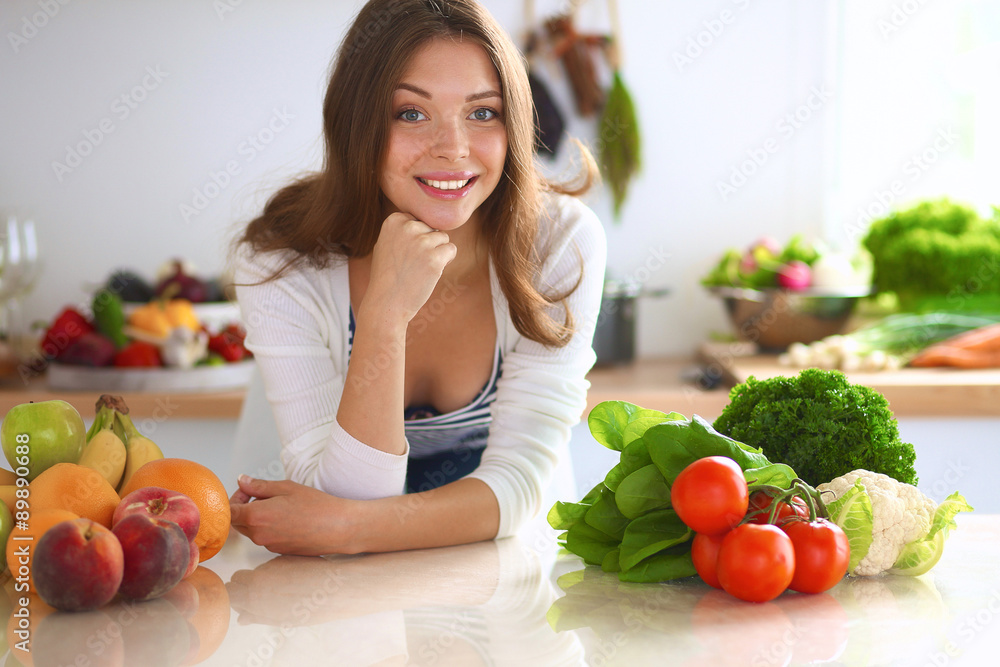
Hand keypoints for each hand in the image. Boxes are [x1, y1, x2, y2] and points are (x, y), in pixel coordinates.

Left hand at [229, 475, 361, 554]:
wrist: (338, 528)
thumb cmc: (316, 506)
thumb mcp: (286, 487)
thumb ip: (259, 485)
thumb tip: (242, 480)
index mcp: (256, 517)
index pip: (230, 511)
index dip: (234, 499)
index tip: (247, 490)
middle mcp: (259, 535)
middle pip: (238, 522)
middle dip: (245, 507)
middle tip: (263, 494)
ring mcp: (269, 545)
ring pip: (252, 530)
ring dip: (258, 517)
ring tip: (280, 505)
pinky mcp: (279, 551)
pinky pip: (266, 537)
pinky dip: (269, 526)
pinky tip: (289, 517)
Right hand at [364, 212, 455, 323]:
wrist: (386, 302)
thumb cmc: (387, 275)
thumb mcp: (386, 243)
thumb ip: (402, 229)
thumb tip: (423, 220)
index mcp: (393, 220)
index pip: (418, 220)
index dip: (415, 238)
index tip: (404, 254)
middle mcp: (407, 227)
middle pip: (431, 227)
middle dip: (427, 245)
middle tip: (412, 264)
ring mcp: (421, 242)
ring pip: (443, 237)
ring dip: (437, 253)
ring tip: (420, 268)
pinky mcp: (434, 258)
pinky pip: (451, 249)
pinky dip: (446, 261)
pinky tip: (431, 272)